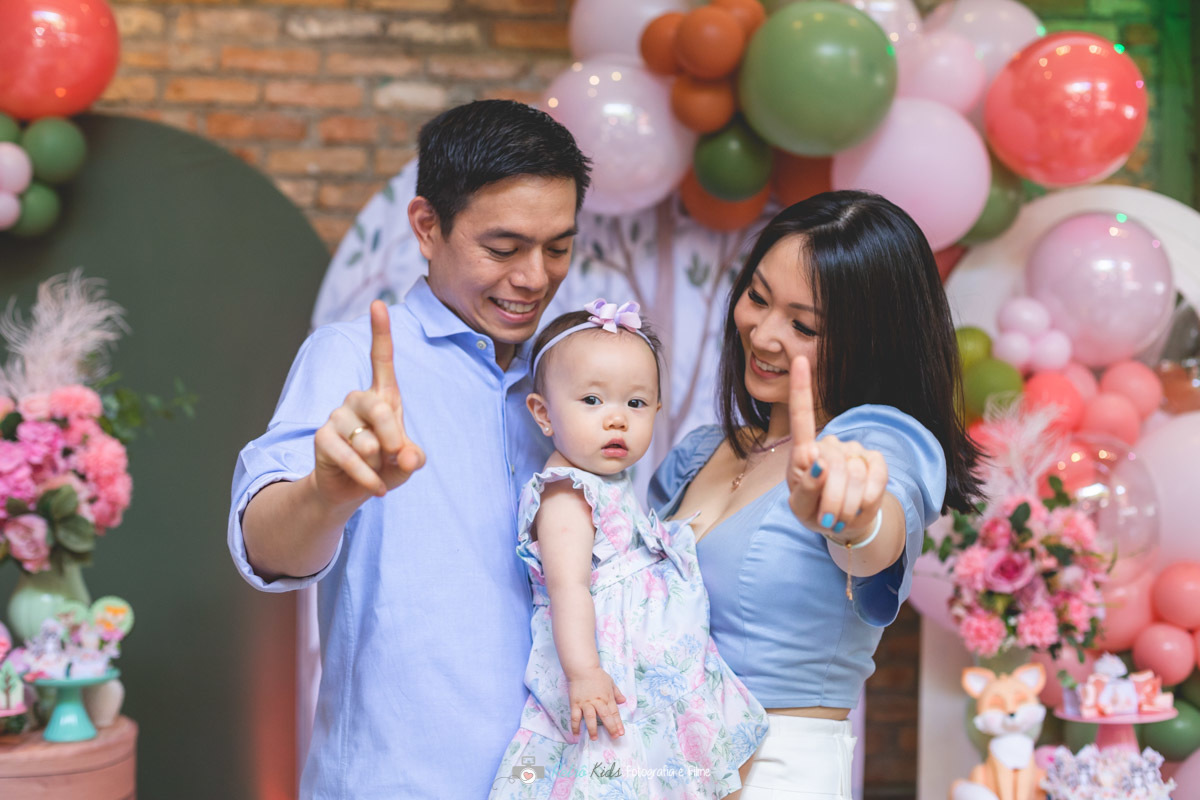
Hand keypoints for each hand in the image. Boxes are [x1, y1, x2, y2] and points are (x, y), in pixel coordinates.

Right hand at [312, 300, 425, 505]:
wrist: (352, 491)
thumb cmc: (384, 467)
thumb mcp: (407, 462)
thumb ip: (413, 457)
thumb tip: (408, 455)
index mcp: (382, 396)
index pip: (381, 359)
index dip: (380, 332)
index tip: (380, 303)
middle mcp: (357, 399)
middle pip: (378, 406)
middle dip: (393, 435)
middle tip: (398, 456)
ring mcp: (336, 416)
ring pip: (363, 437)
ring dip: (377, 461)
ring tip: (377, 470)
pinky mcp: (322, 437)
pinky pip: (347, 455)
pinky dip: (366, 476)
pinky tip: (375, 489)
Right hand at [567, 666, 626, 741]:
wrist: (582, 669)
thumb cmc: (597, 675)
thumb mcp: (610, 682)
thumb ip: (617, 693)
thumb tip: (624, 701)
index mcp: (607, 697)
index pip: (614, 713)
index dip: (618, 724)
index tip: (621, 733)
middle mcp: (597, 701)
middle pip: (605, 716)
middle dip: (610, 728)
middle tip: (613, 737)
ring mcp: (586, 703)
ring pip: (590, 718)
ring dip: (592, 729)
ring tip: (594, 738)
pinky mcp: (575, 703)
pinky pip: (575, 716)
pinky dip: (575, 726)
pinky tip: (576, 734)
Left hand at [786, 355, 887, 543]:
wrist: (845, 524)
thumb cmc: (815, 512)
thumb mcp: (801, 508)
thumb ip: (804, 489)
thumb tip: (818, 464)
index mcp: (804, 452)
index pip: (801, 418)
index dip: (801, 389)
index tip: (799, 360)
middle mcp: (830, 445)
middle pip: (830, 469)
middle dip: (827, 502)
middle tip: (826, 518)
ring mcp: (855, 451)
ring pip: (852, 478)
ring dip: (844, 506)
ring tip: (839, 514)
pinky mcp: (876, 462)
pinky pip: (874, 481)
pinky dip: (866, 502)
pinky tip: (860, 506)